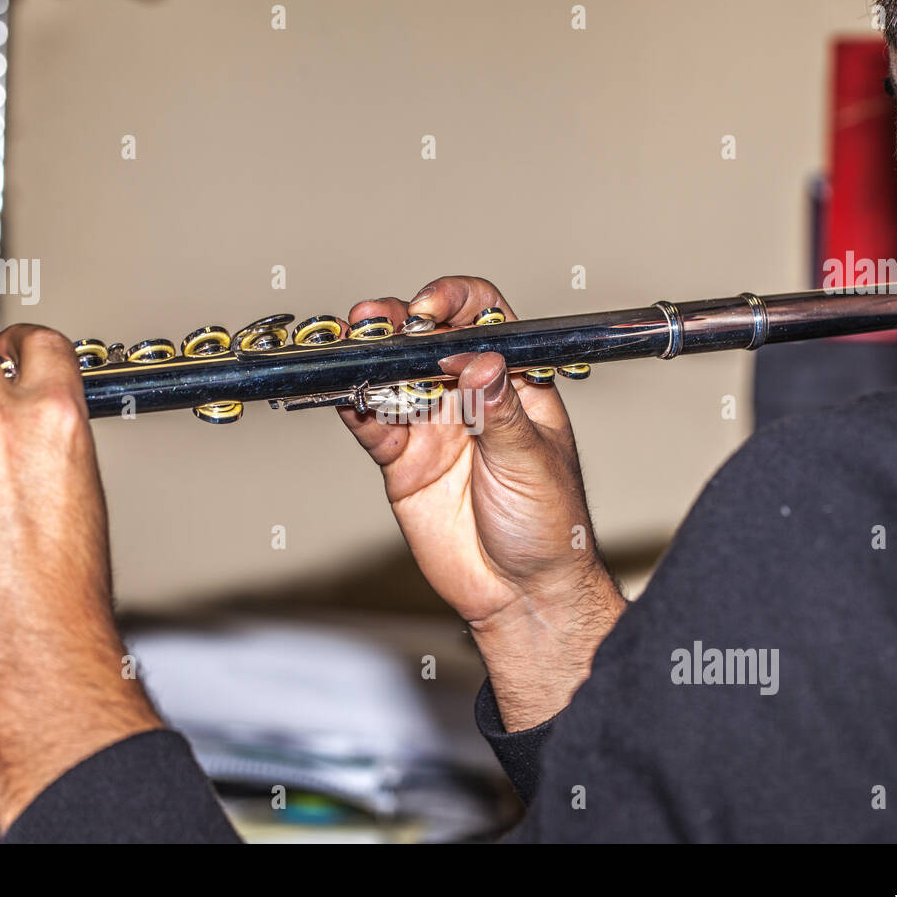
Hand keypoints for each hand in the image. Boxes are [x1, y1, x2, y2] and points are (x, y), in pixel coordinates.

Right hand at [341, 277, 626, 728]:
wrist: (520, 594)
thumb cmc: (549, 528)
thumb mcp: (532, 463)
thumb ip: (500, 412)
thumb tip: (480, 361)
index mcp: (515, 385)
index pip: (486, 319)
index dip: (457, 302)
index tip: (433, 309)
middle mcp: (469, 397)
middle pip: (428, 339)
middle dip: (400, 324)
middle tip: (380, 323)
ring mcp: (433, 426)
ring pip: (393, 375)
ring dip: (370, 357)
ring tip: (355, 351)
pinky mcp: (402, 460)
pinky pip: (372, 423)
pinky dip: (355, 406)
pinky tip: (348, 398)